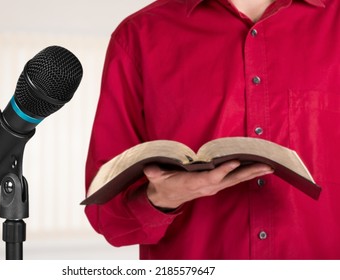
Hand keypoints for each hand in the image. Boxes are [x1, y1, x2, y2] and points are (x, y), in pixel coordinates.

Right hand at [144, 161, 273, 208]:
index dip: (223, 170)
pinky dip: (248, 173)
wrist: (167, 198)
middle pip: (231, 180)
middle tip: (266, 165)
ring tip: (270, 166)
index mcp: (193, 183)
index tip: (236, 161)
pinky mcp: (216, 185)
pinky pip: (234, 179)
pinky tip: (259, 168)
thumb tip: (150, 168)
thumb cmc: (163, 184)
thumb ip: (155, 174)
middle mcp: (207, 187)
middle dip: (248, 172)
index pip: (211, 178)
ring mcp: (213, 187)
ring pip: (236, 180)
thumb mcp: (156, 179)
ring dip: (253, 173)